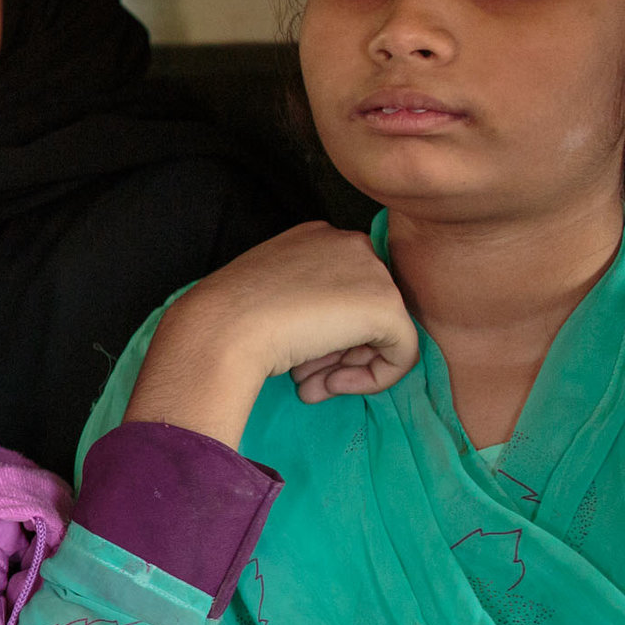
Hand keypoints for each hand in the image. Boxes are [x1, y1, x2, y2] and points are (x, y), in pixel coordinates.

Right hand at [129, 224, 418, 448]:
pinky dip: (374, 380)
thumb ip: (302, 303)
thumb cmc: (227, 316)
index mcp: (317, 237)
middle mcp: (351, 243)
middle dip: (337, 353)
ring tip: (309, 387)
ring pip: (385, 333)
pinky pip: (402, 354)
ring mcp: (373, 272)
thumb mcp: (267, 296)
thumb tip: (329, 341)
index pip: (343, 290)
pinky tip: (332, 386)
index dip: (323, 331)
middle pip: (365, 310)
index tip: (297, 356)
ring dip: (348, 368)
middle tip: (303, 380)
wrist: (222, 327)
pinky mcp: (388, 306)